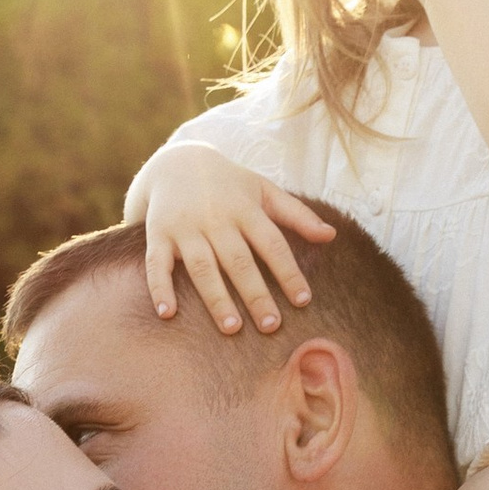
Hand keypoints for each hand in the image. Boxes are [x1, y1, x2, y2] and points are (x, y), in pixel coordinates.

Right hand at [129, 148, 335, 335]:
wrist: (175, 161)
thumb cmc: (229, 184)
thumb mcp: (264, 191)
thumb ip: (297, 214)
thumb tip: (332, 236)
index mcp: (245, 208)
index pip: (271, 244)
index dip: (288, 272)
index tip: (303, 301)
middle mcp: (215, 218)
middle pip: (238, 261)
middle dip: (255, 294)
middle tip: (271, 326)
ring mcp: (185, 227)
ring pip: (202, 267)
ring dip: (216, 298)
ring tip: (232, 328)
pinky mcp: (158, 234)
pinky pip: (157, 264)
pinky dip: (159, 288)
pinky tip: (167, 314)